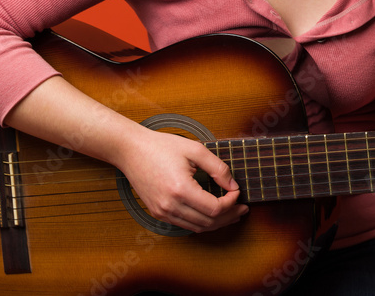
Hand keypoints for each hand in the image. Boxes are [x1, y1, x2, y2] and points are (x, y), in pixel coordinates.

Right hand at [117, 128, 247, 232]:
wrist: (131, 150)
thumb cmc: (161, 146)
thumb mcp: (195, 150)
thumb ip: (218, 168)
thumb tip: (233, 185)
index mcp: (181, 189)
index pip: (215, 208)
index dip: (231, 203)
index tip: (237, 191)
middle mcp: (170, 206)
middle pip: (208, 222)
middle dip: (229, 216)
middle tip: (242, 208)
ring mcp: (162, 212)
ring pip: (197, 227)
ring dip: (217, 222)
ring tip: (232, 214)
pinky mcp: (157, 213)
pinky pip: (185, 225)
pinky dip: (201, 222)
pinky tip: (211, 214)